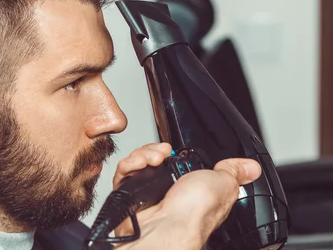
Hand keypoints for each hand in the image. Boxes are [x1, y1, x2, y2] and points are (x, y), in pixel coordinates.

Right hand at [118, 158, 261, 249]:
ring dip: (143, 155)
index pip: (175, 162)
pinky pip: (123, 172)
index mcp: (189, 190)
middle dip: (155, 150)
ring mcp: (147, 194)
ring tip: (150, 160)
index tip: (173, 149)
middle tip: (162, 153)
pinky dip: (129, 165)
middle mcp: (167, 191)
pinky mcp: (129, 196)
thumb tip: (251, 167)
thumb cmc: (193, 214)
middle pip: (154, 158)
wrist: (166, 226)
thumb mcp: (223, 184)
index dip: (172, 151)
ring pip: (138, 163)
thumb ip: (233, 172)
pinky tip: (138, 166)